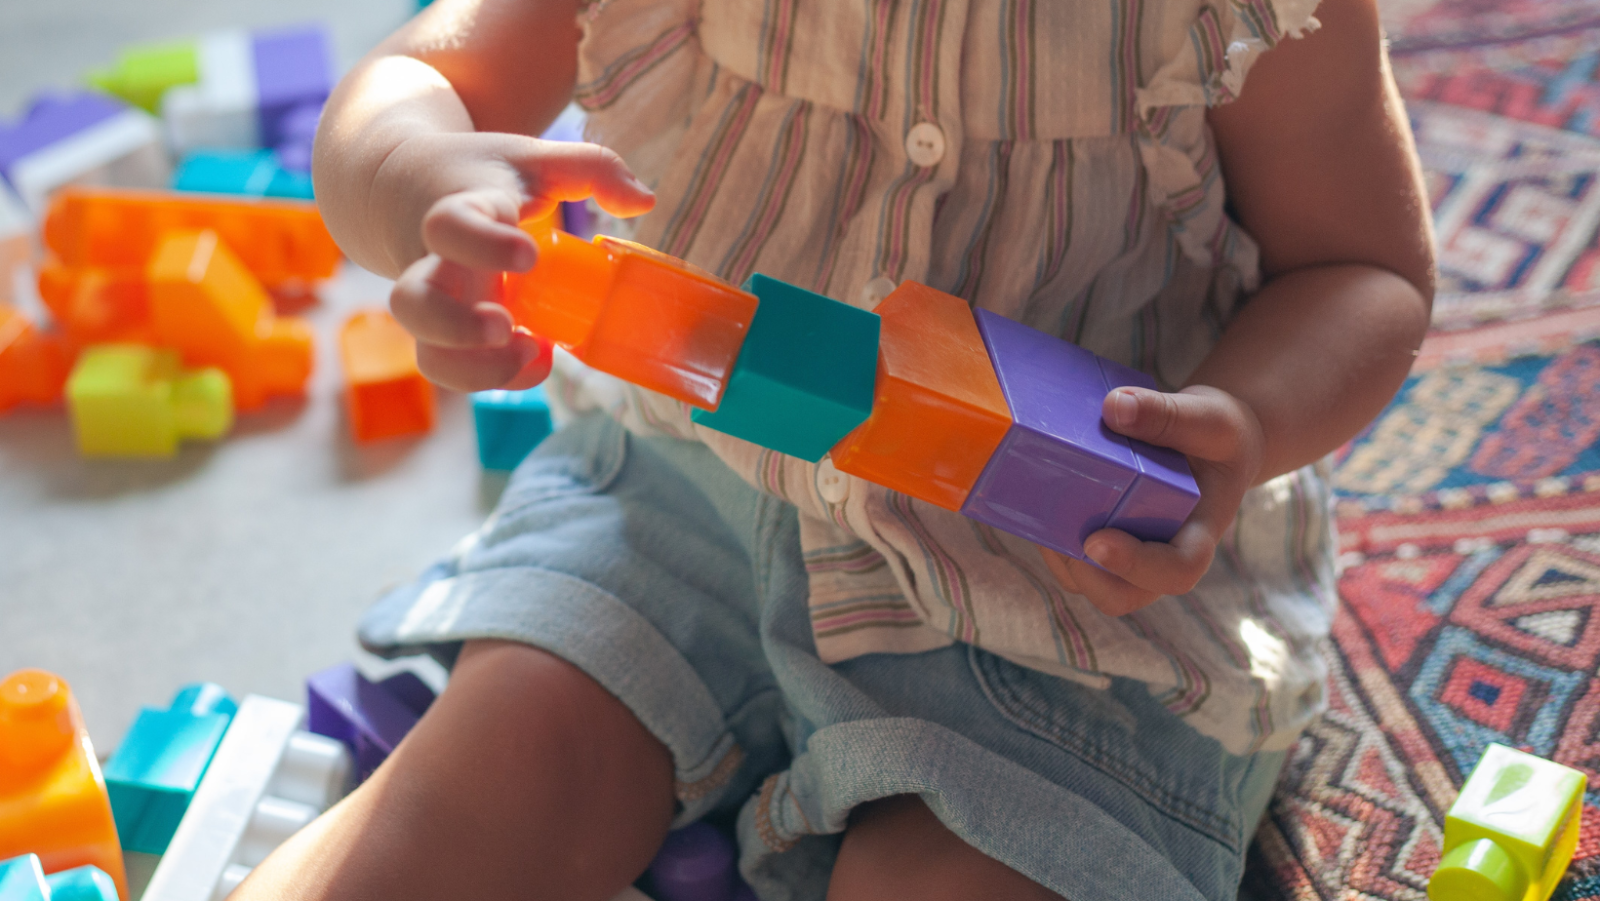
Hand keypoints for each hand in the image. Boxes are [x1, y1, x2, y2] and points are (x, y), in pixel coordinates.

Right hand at [381, 133, 654, 390]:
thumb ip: (593, 166)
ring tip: (528, 351)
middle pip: (412, 304)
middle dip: (455, 326)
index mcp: (455, 211)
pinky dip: (494, 377)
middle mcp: (433, 263)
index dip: (483, 244)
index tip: (528, 254)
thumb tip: (644, 202)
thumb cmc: (479, 173)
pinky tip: (535, 357)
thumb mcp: (534, 157)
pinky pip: (454, 369)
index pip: (450, 226)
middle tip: (505, 325)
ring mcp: (434, 304)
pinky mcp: (443, 333)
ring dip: (474, 369)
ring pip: (427, 354)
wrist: (401, 185)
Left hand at [1040, 385, 1264, 615]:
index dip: (1136, 566)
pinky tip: (1036, 500)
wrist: (1210, 443)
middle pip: (1123, 595)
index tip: (1097, 541)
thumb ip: (1169, 415)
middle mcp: (1161, 554)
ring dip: (1060, 557)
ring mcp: (1130, 552)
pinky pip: (1071, 557)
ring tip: (1041, 512)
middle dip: (1086, 576)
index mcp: (1199, 535)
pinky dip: (1050, 538)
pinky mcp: (1102, 538)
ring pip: (1087, 581)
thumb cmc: (1216, 436)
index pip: (1177, 571)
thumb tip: (1114, 408)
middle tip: (1060, 538)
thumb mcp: (1208, 417)